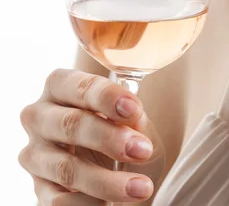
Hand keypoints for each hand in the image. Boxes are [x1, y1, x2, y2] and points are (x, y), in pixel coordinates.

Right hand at [19, 68, 165, 203]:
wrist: (111, 162)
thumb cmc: (120, 128)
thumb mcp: (132, 118)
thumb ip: (133, 116)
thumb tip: (133, 120)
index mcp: (60, 85)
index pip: (80, 87)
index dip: (107, 97)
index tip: (134, 109)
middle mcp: (39, 115)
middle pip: (70, 124)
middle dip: (109, 138)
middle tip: (142, 150)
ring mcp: (34, 154)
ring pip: (66, 168)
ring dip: (107, 181)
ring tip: (141, 187)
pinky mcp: (38, 190)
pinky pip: (59, 202)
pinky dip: (90, 204)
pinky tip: (113, 204)